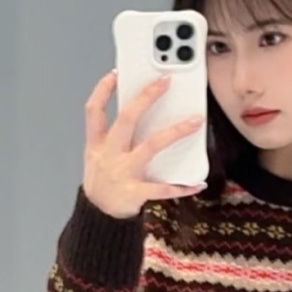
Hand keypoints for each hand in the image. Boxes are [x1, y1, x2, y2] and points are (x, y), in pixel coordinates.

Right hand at [82, 69, 207, 219]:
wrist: (97, 216)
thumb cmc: (102, 183)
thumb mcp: (97, 157)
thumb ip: (113, 137)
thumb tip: (140, 113)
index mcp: (97, 144)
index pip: (94, 111)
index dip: (102, 91)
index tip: (116, 74)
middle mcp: (109, 155)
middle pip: (126, 119)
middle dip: (145, 97)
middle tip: (165, 81)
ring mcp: (122, 172)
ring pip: (150, 146)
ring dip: (174, 132)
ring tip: (195, 122)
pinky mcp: (134, 192)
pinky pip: (161, 188)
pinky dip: (181, 187)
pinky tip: (196, 184)